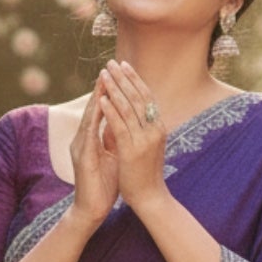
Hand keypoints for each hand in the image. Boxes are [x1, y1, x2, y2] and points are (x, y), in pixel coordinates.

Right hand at [68, 82, 119, 230]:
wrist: (91, 210)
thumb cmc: (103, 185)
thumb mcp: (112, 156)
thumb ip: (114, 139)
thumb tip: (123, 122)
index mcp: (92, 139)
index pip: (102, 111)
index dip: (110, 93)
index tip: (119, 75)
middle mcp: (83, 139)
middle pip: (94, 109)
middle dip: (102, 88)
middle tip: (109, 68)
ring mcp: (80, 147)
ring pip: (89, 117)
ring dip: (96, 98)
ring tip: (104, 80)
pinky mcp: (82, 158)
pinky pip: (88, 134)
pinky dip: (95, 119)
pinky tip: (100, 107)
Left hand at [96, 59, 168, 214]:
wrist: (150, 199)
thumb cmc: (146, 174)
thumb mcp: (145, 146)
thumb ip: (140, 129)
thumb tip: (132, 113)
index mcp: (158, 127)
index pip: (146, 97)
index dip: (135, 79)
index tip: (124, 65)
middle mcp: (154, 130)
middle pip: (138, 97)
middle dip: (124, 78)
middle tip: (112, 62)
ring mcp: (144, 140)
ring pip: (129, 108)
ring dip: (115, 89)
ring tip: (104, 74)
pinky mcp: (132, 151)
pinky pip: (120, 126)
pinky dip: (111, 111)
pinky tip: (102, 99)